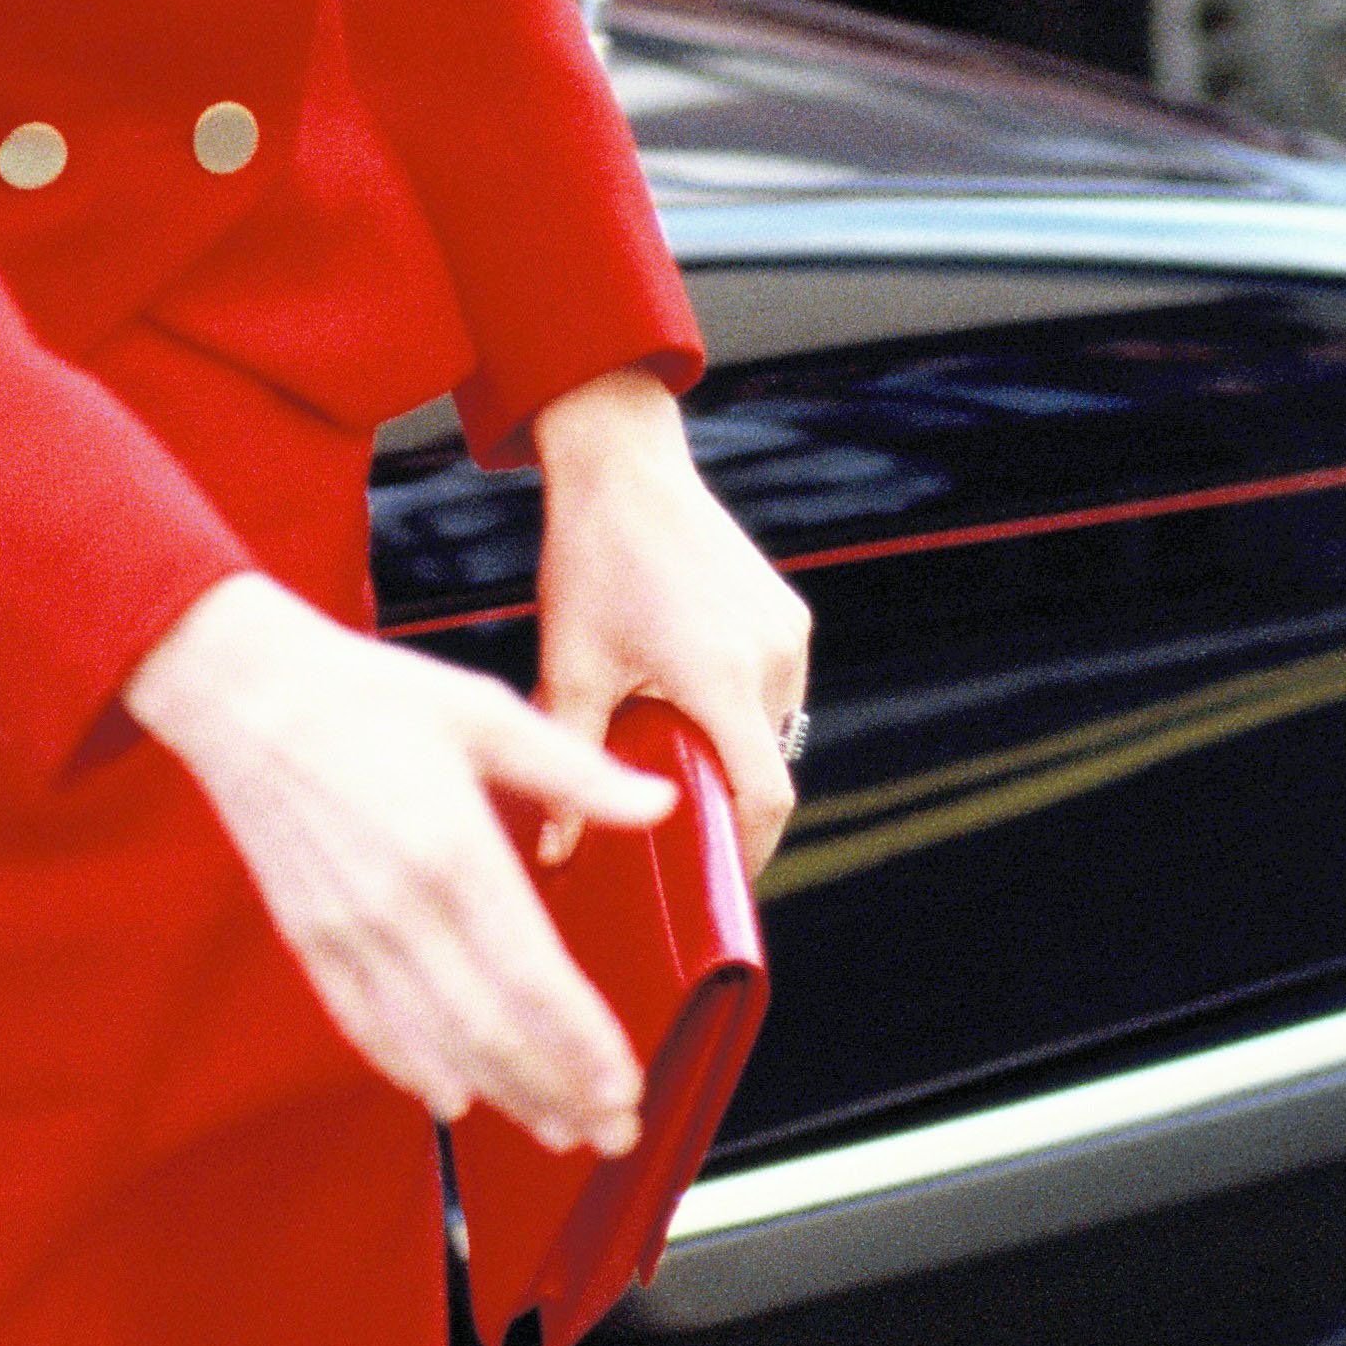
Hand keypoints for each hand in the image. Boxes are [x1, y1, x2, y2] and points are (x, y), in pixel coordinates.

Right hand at [124, 568, 678, 1141]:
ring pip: (433, 1042)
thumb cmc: (364, 693)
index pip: (533, 976)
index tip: (626, 1085)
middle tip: (613, 1133)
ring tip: (555, 1130)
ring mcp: (348, 930)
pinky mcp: (310, 936)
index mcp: (454, 849)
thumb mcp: (483, 711)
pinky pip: (364, 1024)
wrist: (241, 691)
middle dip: (558, 1092)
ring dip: (500, 1094)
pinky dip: (410, 1070)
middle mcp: (399, 906)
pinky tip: (452, 1098)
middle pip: (490, 1031)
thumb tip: (659, 804)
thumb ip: (574, 770)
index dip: (583, 1043)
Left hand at [527, 367, 812, 877]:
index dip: (748, 850)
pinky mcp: (788, 613)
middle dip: (723, 800)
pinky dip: (738, 713)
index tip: (716, 879)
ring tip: (667, 754)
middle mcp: (772, 656)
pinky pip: (774, 690)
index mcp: (722, 677)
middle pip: (765, 766)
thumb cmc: (590, 561)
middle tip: (668, 822)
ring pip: (772, 730)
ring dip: (730, 753)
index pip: (764, 797)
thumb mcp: (568, 668)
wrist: (625, 466)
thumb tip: (557, 850)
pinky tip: (683, 703)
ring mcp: (788, 631)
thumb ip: (571, 760)